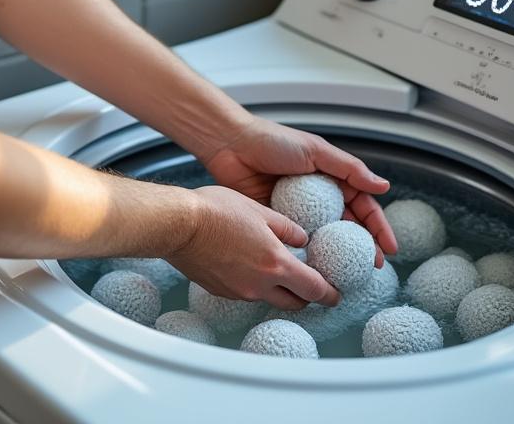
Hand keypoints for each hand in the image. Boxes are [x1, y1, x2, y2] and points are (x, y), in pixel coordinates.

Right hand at [168, 185, 338, 309]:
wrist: (177, 225)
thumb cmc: (216, 211)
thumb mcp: (260, 211)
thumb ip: (286, 227)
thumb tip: (302, 237)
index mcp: (276, 264)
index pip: (313, 289)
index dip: (329, 294)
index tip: (335, 294)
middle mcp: (259, 284)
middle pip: (294, 302)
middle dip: (306, 296)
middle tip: (309, 285)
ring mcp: (238, 291)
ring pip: (268, 298)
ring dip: (278, 289)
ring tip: (274, 270)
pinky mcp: (220, 291)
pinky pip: (245, 292)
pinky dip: (253, 284)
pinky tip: (245, 264)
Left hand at [201, 116, 397, 264]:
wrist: (231, 145)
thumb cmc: (273, 141)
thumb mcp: (316, 151)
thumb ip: (349, 169)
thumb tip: (383, 186)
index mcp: (331, 180)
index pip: (363, 206)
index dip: (378, 228)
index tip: (389, 248)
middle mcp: (318, 198)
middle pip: (347, 228)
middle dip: (362, 248)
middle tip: (372, 269)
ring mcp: (299, 212)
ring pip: (323, 239)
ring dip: (336, 257)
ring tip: (347, 275)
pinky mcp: (278, 222)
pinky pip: (296, 243)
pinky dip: (307, 256)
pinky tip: (314, 270)